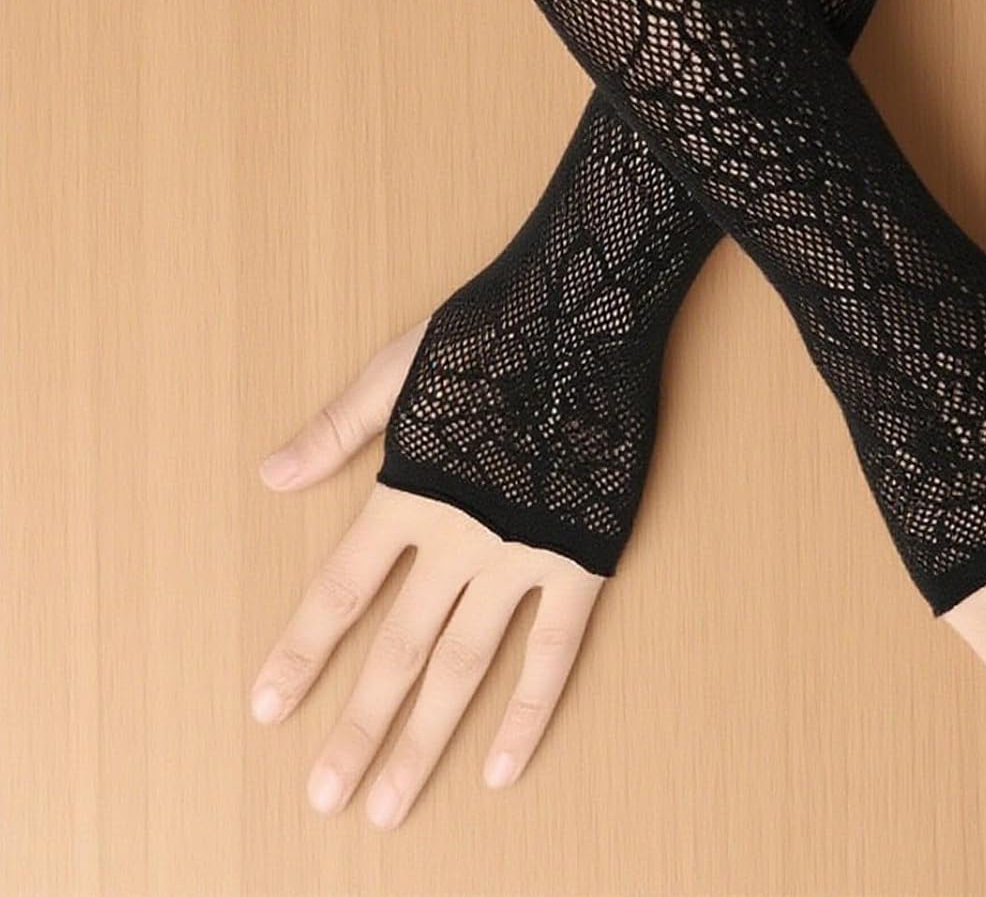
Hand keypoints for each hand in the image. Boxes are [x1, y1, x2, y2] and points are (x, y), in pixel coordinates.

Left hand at [249, 323, 604, 828]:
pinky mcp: (582, 556)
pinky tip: (501, 765)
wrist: (586, 310)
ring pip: (466, 666)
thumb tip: (270, 477)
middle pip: (399, 651)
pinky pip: (554, 650)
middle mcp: (459, 539)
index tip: (268, 709)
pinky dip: (528, 711)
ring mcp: (522, 554)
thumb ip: (337, 430)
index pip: (342, 592)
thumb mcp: (397, 367)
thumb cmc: (493, 330)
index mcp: (410, 494)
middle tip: (327, 797)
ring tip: (390, 806)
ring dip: (423, 739)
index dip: (303, 652)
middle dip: (358, 728)